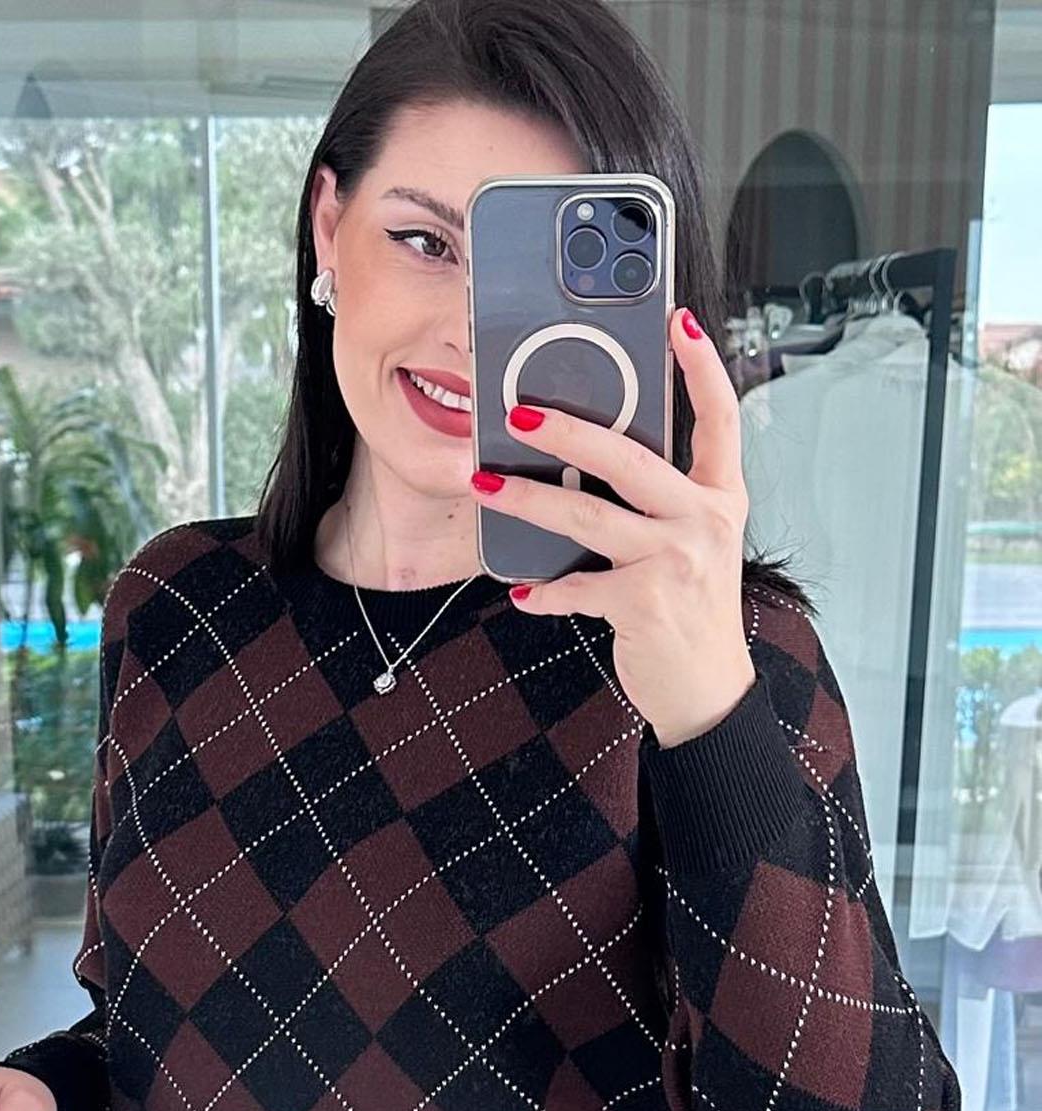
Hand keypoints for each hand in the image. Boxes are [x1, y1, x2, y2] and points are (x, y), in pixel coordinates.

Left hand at [470, 305, 755, 747]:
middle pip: (631, 458)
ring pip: (587, 516)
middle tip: (518, 412)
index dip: (702, 368)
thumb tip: (589, 458)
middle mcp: (705, 523)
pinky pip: (577, 586)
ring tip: (485, 483)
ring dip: (528, 498)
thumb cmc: (690, 611)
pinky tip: (523, 592)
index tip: (678, 322)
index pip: (721, 419)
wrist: (708, 691)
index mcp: (721, 499)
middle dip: (569, 430)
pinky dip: (545, 592)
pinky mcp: (643, 604)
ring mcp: (676, 562)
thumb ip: (660, 503)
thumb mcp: (693, 546)